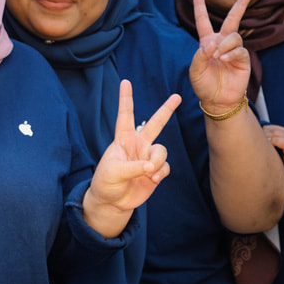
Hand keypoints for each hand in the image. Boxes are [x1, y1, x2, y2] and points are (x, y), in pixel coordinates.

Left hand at [83, 80, 178, 236]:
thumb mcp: (113, 172)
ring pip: (162, 151)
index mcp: (123, 139)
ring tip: (149, 173)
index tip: (125, 81)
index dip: (126, 99)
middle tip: (177, 96)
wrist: (112, 202)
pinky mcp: (156, 171)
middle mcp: (137, 145)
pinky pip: (165, 167)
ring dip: (158, 161)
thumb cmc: (106, 182)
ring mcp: (148, 157)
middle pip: (155, 124)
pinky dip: (160, 173)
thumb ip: (133, 167)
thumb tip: (152, 168)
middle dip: (166, 110)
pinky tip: (152, 180)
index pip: (125, 115)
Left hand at [189, 0, 252, 116]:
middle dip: (241, 5)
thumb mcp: (195, 69)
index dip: (200, 6)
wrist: (216, 100)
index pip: (203, 20)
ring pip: (233, 37)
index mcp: (207, 42)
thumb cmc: (203, 84)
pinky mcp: (243, 59)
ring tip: (217, 57)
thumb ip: (200, 54)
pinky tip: (224, 60)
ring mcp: (234, 50)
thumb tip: (211, 44)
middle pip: (233, 19)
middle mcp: (222, 43)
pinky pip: (239, 50)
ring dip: (224, 44)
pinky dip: (230, 53)